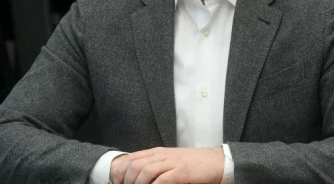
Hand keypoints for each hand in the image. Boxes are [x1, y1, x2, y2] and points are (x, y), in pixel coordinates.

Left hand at [109, 147, 223, 183]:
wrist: (216, 162)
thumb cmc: (193, 165)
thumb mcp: (170, 162)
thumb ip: (156, 166)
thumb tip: (139, 178)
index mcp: (157, 152)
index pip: (131, 158)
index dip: (120, 172)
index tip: (117, 183)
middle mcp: (162, 155)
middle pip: (135, 165)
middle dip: (126, 180)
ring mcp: (171, 162)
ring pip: (145, 171)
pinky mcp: (181, 172)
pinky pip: (162, 180)